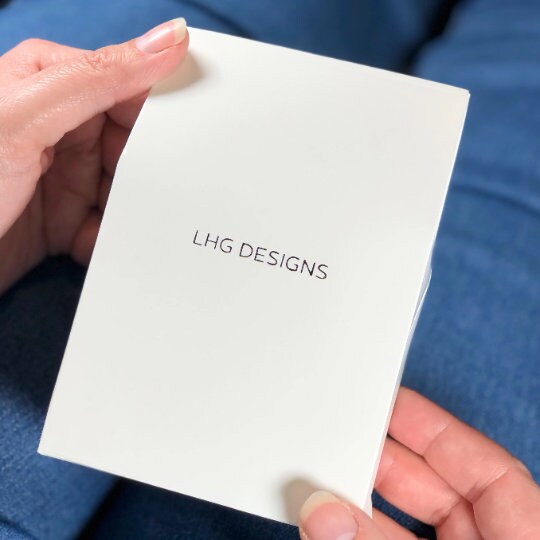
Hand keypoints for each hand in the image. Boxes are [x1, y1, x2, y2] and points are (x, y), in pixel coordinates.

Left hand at [0, 18, 188, 292]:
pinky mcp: (61, 221)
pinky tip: (93, 244)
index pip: (130, 86)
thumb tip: (171, 39)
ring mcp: (63, 177)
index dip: (166, 108)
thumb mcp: (27, 116)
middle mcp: (62, 130)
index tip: (201, 130)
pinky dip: (109, 240)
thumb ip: (98, 77)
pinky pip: (107, 228)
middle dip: (152, 169)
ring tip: (121, 221)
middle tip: (167, 188)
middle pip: (135, 143)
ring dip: (132, 211)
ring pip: (126, 190)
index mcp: (53, 86)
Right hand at [299, 388, 539, 539]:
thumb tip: (322, 512)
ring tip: (315, 486)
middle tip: (334, 440)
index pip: (484, 467)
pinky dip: (354, 536)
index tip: (387, 399)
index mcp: (527, 536)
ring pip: (400, 527)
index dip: (434, 427)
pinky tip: (323, 524)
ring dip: (355, 507)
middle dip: (379, 464)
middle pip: (433, 491)